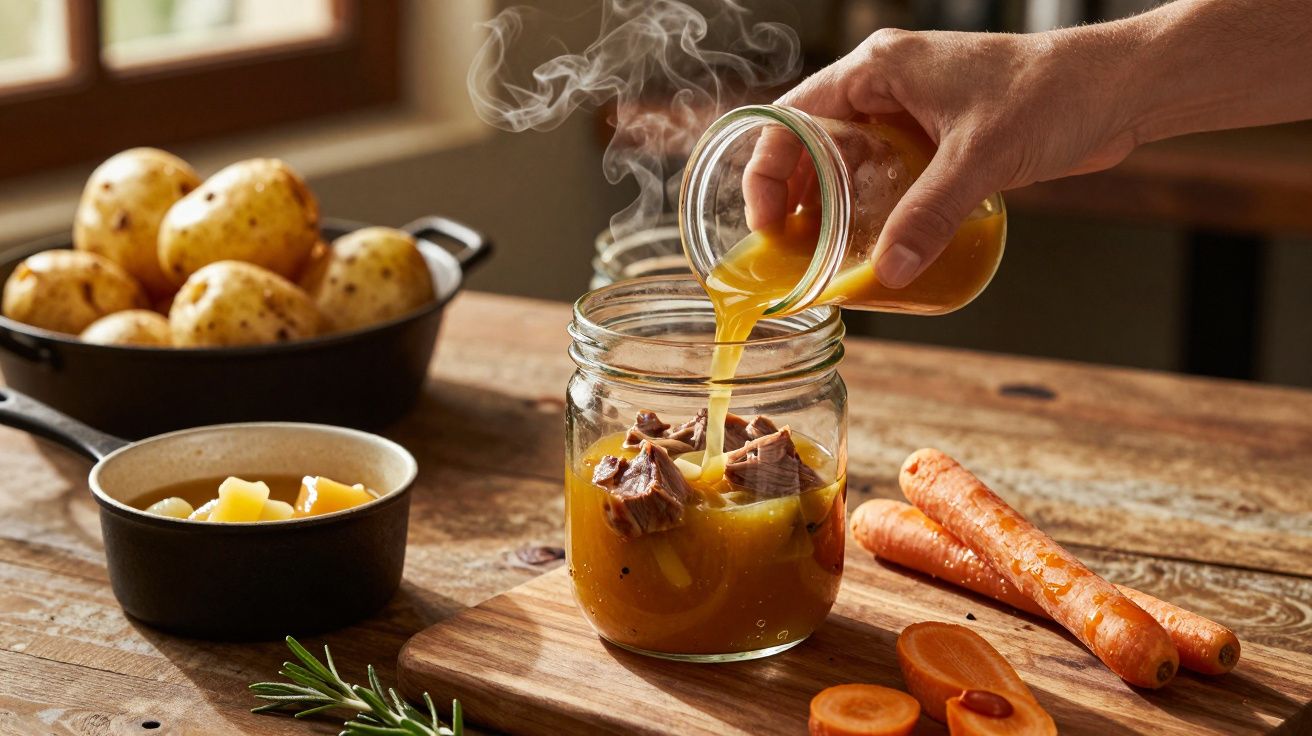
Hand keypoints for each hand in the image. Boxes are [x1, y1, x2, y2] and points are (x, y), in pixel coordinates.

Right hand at [745, 28, 1140, 287]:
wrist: (1122, 88)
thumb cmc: (1055, 93)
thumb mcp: (980, 158)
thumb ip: (929, 215)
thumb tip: (890, 274)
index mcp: (880, 67)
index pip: (793, 116)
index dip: (767, 169)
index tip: (767, 221)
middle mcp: (888, 83)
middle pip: (812, 140)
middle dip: (794, 194)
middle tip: (789, 248)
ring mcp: (914, 109)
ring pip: (848, 158)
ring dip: (831, 203)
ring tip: (822, 254)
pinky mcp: (940, 135)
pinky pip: (887, 172)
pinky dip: (872, 205)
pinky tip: (872, 243)